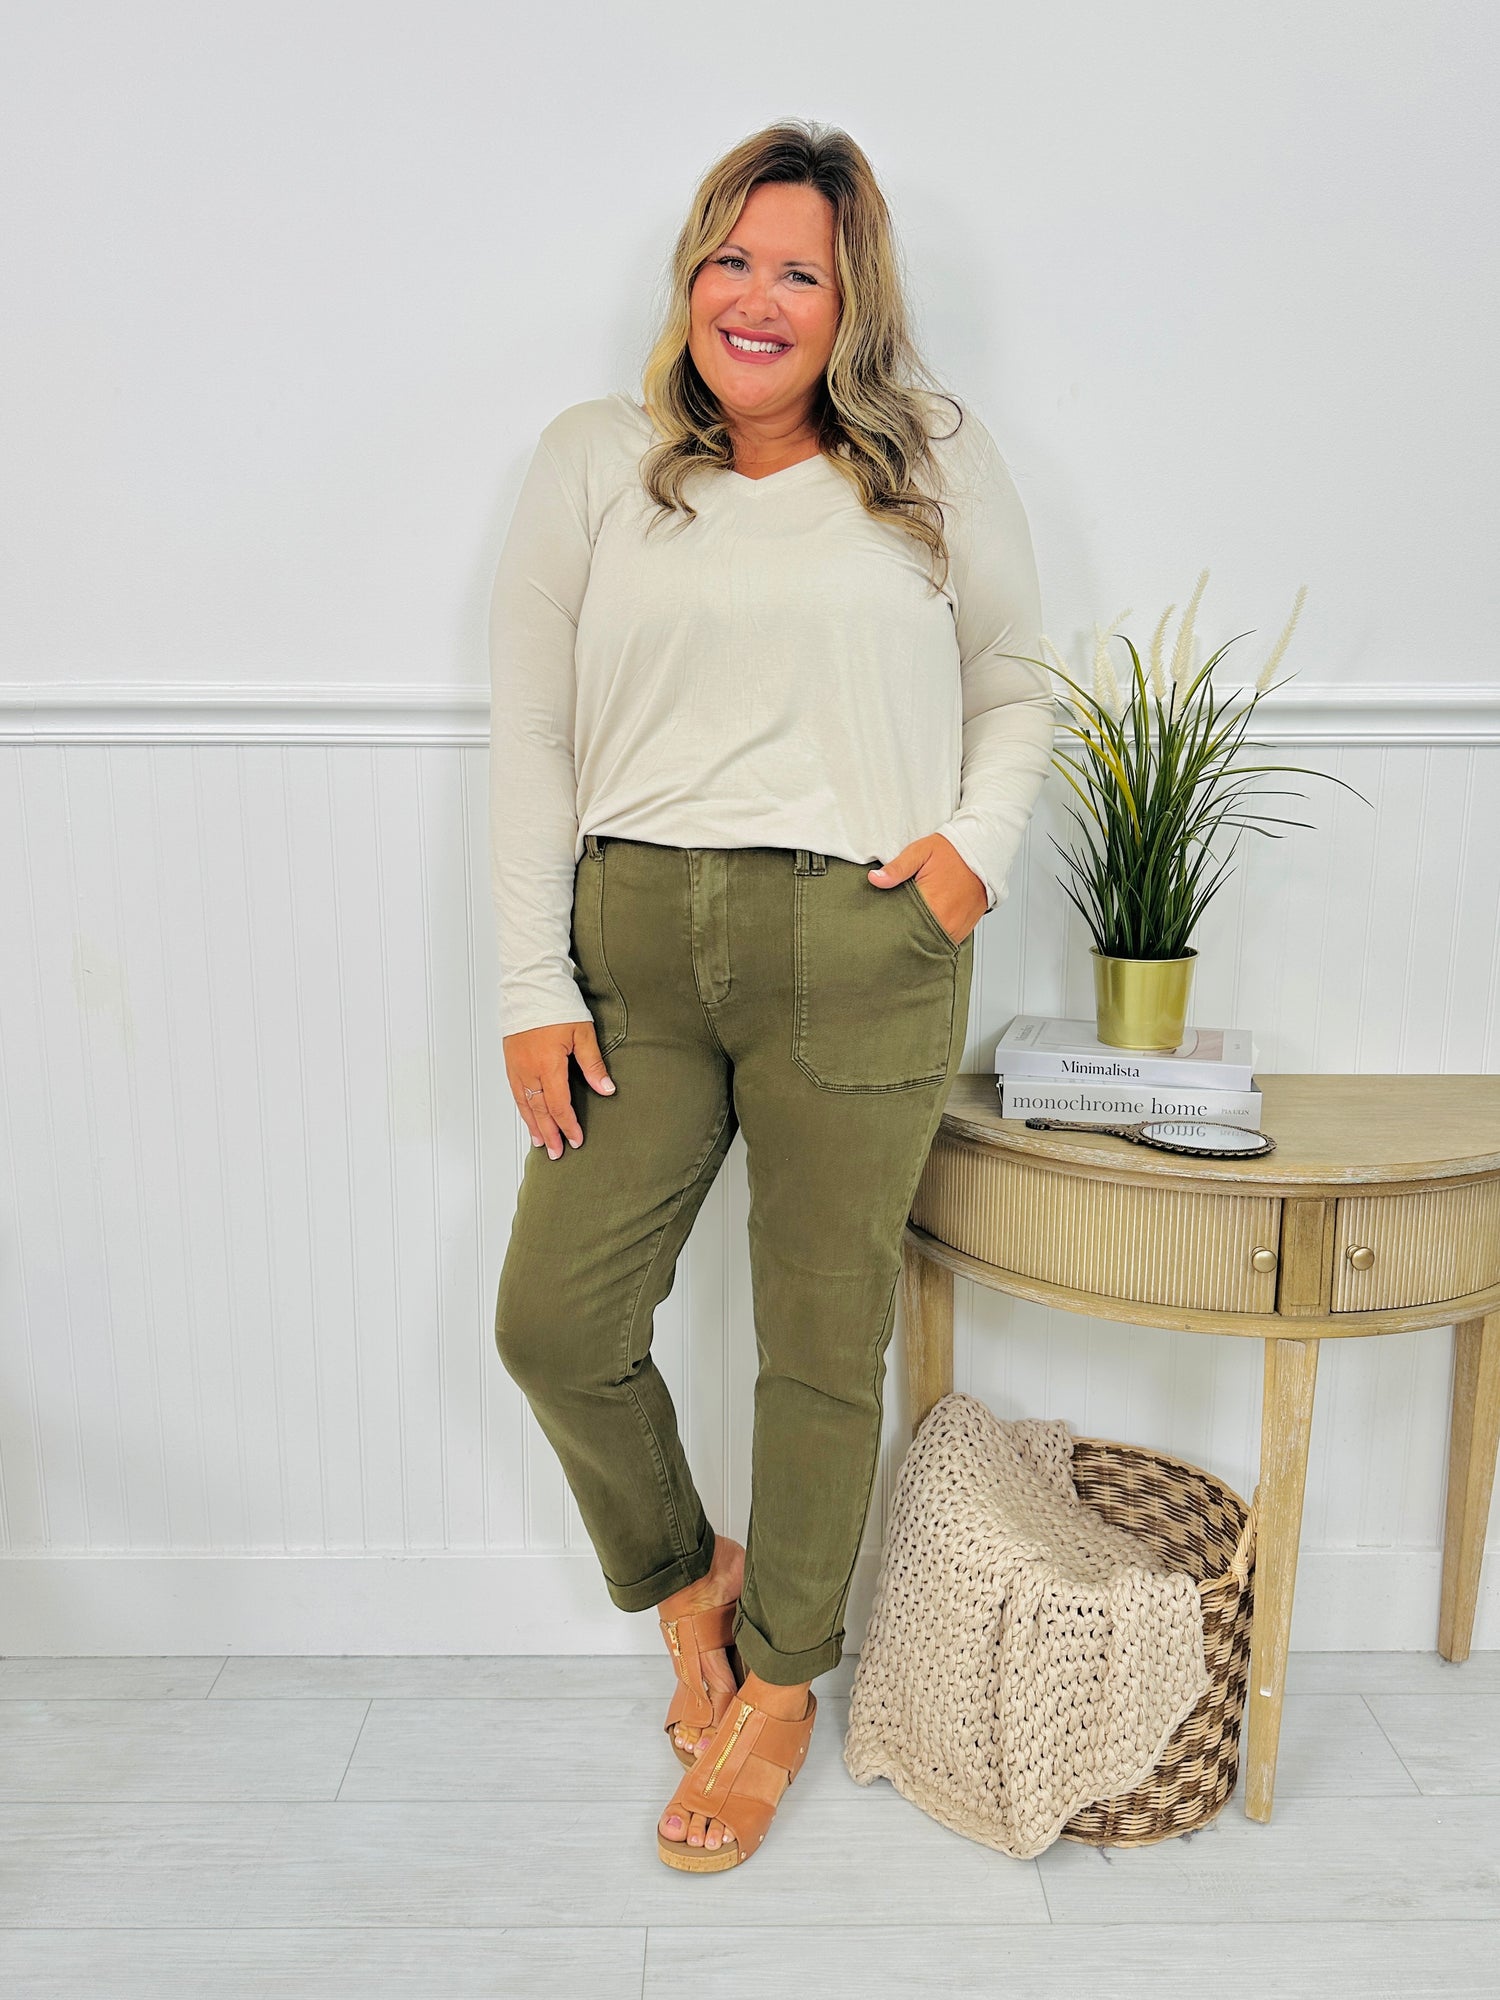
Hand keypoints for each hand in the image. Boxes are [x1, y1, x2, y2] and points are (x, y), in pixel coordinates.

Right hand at [504, 1018, 615, 1158]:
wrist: (531, 984)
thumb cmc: (557, 1004)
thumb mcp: (582, 1033)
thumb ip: (593, 1065)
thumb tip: (606, 1089)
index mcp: (548, 1065)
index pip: (558, 1105)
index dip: (568, 1125)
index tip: (576, 1140)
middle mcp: (528, 1070)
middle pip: (539, 1110)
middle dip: (549, 1133)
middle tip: (556, 1153)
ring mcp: (516, 1066)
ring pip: (524, 1103)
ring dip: (533, 1125)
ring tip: (540, 1142)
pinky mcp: (510, 1060)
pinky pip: (516, 1092)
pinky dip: (523, 1108)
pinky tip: (528, 1116)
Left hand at [867, 833, 985, 946]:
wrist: (984, 852)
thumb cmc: (953, 852)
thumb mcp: (921, 852)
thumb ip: (897, 868)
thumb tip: (875, 879)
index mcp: (932, 904)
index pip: (902, 926)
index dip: (889, 925)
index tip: (881, 921)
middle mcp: (946, 921)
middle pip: (915, 938)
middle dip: (903, 932)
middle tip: (892, 923)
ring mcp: (957, 928)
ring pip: (930, 942)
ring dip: (919, 935)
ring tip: (909, 923)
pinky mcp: (964, 930)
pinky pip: (944, 941)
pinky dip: (933, 936)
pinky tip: (925, 925)